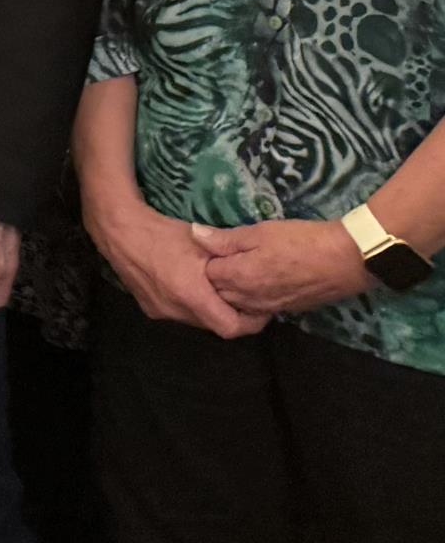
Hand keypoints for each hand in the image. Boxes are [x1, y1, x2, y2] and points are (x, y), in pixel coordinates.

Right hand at [89, 196, 263, 337]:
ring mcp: (160, 311)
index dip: (250, 323)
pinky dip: (190, 304)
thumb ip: (229, 262)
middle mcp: (175, 310)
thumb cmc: (164, 233)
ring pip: (195, 319)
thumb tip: (254, 273)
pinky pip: (178, 313)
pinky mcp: (149, 308)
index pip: (230, 327)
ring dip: (208, 308)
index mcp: (192, 295)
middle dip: (230, 312)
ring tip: (214, 287)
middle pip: (213, 324)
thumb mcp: (203, 243)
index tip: (260, 309)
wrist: (120, 231)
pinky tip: (187, 284)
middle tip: (241, 294)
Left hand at [197, 218, 371, 317]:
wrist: (348, 260)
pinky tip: (261, 282)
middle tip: (225, 258)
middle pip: (219, 293)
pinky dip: (253, 298)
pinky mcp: (286, 310)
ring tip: (242, 270)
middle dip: (216, 278)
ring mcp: (268, 308)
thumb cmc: (301, 241)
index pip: (205, 275)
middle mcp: (249, 299)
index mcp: (238, 277)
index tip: (214, 248)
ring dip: (234, 290)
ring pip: (238, 304)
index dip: (208, 260)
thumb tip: (194, 234)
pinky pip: (259, 308)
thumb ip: (226, 238)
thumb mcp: (261, 232)